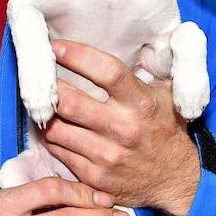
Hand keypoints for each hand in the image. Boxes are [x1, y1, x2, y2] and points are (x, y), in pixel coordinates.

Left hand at [42, 40, 200, 215]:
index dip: (77, 56)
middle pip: (71, 102)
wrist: (178, 179)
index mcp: (141, 102)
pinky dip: (49, 136)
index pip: (106, 71)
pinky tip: (49, 124)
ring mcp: (108, 155)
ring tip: (39, 99)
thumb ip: (149, 67)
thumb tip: (124, 36)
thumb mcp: (167, 93)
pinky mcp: (95, 177)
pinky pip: (59, 152)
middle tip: (37, 74)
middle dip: (48, 86)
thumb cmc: (167, 127)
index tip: (56, 46)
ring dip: (44, 112)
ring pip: (57, 129)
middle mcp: (124, 128)